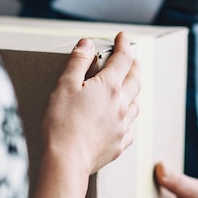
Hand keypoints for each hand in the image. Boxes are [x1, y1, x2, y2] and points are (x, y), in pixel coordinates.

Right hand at [41, 32, 140, 176]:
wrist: (67, 160)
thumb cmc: (62, 122)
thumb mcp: (65, 85)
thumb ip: (78, 62)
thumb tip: (87, 44)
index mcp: (109, 87)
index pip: (122, 59)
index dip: (124, 45)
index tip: (123, 37)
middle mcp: (122, 104)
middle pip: (135, 80)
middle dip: (134, 66)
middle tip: (134, 59)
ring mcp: (123, 126)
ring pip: (136, 103)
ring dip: (135, 91)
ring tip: (132, 86)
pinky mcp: (120, 144)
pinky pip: (131, 127)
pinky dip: (130, 117)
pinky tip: (125, 119)